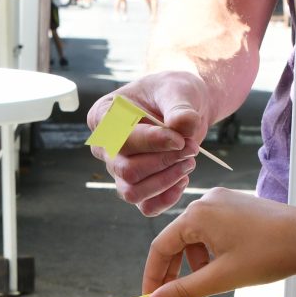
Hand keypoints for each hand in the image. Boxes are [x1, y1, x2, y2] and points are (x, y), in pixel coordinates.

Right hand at [86, 68, 211, 215]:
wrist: (186, 108)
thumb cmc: (175, 93)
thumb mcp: (178, 89)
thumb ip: (180, 107)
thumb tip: (183, 127)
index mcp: (103, 117)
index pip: (119, 139)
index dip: (151, 143)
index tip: (180, 139)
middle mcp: (105, 147)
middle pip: (126, 169)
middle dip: (163, 162)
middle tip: (191, 148)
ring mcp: (118, 170)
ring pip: (132, 192)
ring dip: (166, 181)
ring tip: (189, 161)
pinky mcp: (137, 186)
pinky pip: (146, 206)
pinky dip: (167, 199)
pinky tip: (183, 179)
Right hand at [140, 188, 295, 296]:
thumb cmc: (265, 256)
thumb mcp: (221, 278)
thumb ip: (183, 291)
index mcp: (196, 215)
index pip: (160, 246)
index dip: (153, 276)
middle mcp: (206, 201)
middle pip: (177, 239)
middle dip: (172, 270)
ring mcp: (224, 200)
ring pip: (196, 235)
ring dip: (194, 261)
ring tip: (205, 282)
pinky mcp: (239, 204)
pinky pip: (213, 227)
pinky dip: (210, 250)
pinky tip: (223, 265)